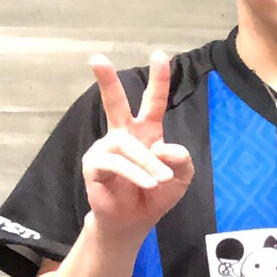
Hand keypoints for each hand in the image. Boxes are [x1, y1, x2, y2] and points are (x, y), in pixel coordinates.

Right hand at [82, 52, 194, 242]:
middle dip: (107, 81)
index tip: (161, 55)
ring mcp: (106, 148)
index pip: (154, 102)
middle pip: (115, 103)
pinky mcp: (94, 165)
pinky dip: (136, 174)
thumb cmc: (157, 194)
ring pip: (128, 146)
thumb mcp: (181, 177)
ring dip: (147, 164)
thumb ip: (181, 159)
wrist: (135, 221)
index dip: (159, 80)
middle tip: (96, 58)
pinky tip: (148, 184)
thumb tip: (165, 147)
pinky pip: (116, 163)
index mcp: (146, 132)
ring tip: (160, 181)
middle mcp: (123, 134)